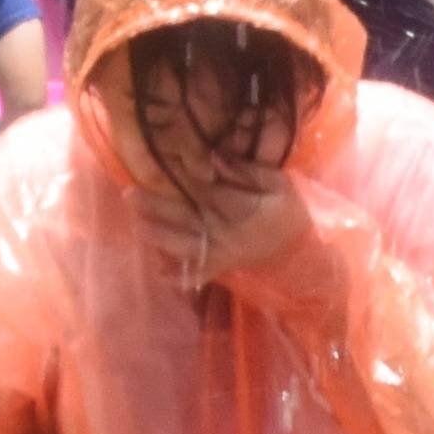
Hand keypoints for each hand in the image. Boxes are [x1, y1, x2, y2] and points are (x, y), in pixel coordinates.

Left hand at [137, 165, 313, 285]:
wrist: (304, 253)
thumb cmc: (289, 211)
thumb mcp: (279, 183)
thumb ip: (247, 170)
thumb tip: (214, 157)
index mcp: (244, 209)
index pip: (209, 192)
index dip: (184, 179)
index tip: (162, 164)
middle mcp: (229, 232)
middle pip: (188, 217)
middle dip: (157, 207)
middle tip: (129, 195)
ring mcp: (224, 252)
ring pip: (187, 244)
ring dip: (159, 235)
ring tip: (135, 224)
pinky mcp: (223, 266)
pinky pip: (201, 273)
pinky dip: (182, 277)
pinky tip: (161, 274)